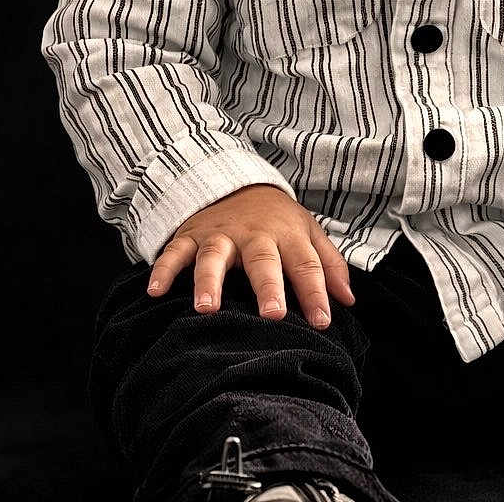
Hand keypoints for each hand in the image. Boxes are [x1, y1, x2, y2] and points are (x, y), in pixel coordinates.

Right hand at [146, 184, 355, 329]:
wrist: (235, 181)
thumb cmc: (276, 219)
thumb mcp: (308, 231)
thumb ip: (330, 264)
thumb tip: (348, 301)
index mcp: (287, 234)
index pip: (306, 264)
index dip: (315, 293)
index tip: (323, 323)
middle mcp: (254, 234)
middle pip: (262, 260)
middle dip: (268, 287)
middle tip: (273, 316)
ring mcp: (219, 234)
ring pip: (214, 256)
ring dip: (209, 281)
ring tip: (206, 309)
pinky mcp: (191, 235)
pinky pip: (174, 252)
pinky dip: (163, 270)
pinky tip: (155, 292)